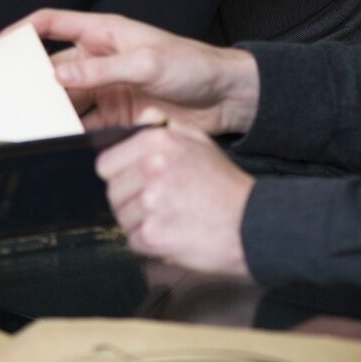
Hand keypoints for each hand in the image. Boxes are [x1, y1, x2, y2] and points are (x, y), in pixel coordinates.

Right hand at [31, 9, 259, 135]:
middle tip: (8, 99)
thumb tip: (58, 72)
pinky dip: (73, 133)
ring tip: (31, 126)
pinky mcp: (118, 115)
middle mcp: (100, 59)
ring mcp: (107, 88)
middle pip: (53, 68)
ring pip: (67, 99)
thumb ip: (101, 69)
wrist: (228, 98)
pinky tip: (62, 143)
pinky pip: (87, 124)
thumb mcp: (147, 63)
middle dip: (31, 82)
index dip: (21, 32)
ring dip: (51, 111)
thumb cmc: (194, 66)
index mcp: (103, 33)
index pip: (50, 24)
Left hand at [98, 121, 254, 278]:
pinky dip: (150, 244)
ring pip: (122, 218)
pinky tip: (174, 234)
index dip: (120, 175)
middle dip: (131, 201)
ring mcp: (151, 202)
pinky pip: (133, 241)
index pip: (105, 163)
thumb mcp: (199, 142)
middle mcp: (150, 168)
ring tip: (171, 218)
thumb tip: (142, 117)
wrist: (254, 224)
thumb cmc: (225, 185)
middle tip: (161, 205)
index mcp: (156, 142)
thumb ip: (164, 128)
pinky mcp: (153, 235)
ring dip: (141, 223)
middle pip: (113, 192)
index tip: (137, 183)